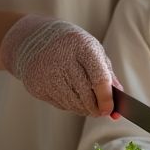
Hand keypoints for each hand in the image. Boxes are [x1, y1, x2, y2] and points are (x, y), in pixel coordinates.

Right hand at [0, 15, 121, 115]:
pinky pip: (59, 104)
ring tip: (88, 104)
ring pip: (72, 103)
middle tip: (103, 111)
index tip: (110, 111)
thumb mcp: (93, 51)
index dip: (106, 97)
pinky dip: (69, 104)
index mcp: (83, 46)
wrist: (32, 38)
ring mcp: (46, 73)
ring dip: (83, 108)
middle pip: (84, 95)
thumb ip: (108, 76)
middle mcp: (63, 59)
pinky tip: (70, 95)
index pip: (98, 77)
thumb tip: (116, 108)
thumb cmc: (72, 45)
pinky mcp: (36, 86)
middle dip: (96, 107)